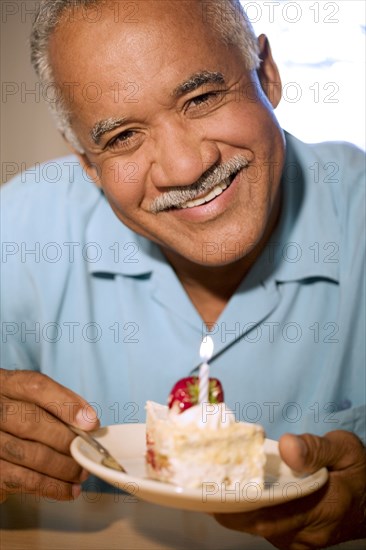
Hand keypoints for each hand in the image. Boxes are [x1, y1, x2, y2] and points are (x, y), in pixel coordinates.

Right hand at [0, 368, 99, 501]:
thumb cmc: (17, 419)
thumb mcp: (30, 401)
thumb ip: (57, 404)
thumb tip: (89, 422)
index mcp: (5, 384)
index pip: (35, 386)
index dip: (66, 404)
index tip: (91, 422)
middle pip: (31, 421)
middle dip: (66, 439)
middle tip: (88, 452)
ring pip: (29, 453)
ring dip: (63, 467)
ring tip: (81, 473)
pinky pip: (22, 480)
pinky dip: (50, 486)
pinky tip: (68, 489)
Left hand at [214, 430, 365, 548]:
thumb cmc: (358, 471)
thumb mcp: (345, 449)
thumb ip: (317, 448)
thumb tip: (288, 447)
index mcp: (321, 510)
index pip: (272, 514)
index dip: (239, 505)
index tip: (212, 491)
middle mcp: (307, 532)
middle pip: (258, 524)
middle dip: (227, 508)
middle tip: (199, 487)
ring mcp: (300, 540)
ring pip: (259, 529)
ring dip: (234, 511)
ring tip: (208, 487)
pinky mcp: (295, 538)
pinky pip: (264, 528)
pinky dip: (246, 513)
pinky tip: (230, 495)